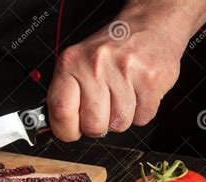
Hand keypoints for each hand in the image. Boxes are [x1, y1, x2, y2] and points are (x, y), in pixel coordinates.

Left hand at [47, 0, 205, 141]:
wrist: (148, 25)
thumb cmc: (108, 52)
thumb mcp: (76, 64)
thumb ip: (64, 95)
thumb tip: (56, 128)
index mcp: (71, 63)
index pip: (61, 111)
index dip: (66, 131)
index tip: (71, 132)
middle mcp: (95, 66)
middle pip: (93, 126)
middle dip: (98, 126)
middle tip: (101, 109)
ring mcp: (124, 71)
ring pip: (119, 125)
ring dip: (121, 118)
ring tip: (121, 94)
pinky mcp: (150, 79)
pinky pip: (142, 118)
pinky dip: (140, 112)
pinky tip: (136, 93)